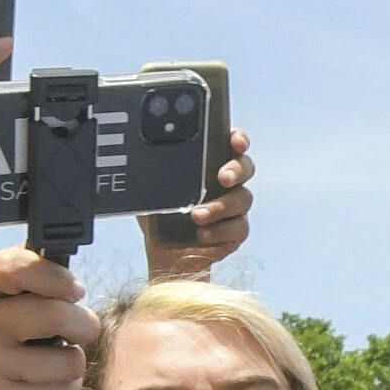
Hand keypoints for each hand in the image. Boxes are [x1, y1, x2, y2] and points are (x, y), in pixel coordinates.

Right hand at [0, 248, 97, 389]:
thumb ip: (20, 269)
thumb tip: (60, 250)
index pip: (19, 268)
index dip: (58, 278)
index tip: (76, 291)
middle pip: (56, 316)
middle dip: (85, 323)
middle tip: (82, 328)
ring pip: (68, 360)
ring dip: (75, 359)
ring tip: (59, 357)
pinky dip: (66, 385)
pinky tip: (48, 380)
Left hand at [135, 136, 254, 285]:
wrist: (163, 250)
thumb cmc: (158, 211)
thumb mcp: (150, 187)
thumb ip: (154, 168)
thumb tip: (144, 153)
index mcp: (210, 162)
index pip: (231, 143)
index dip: (238, 139)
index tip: (236, 142)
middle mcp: (227, 181)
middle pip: (245, 167)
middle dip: (236, 170)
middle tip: (223, 178)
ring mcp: (235, 207)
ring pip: (242, 199)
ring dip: (220, 206)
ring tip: (196, 215)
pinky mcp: (236, 231)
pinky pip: (238, 228)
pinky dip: (220, 230)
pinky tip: (202, 233)